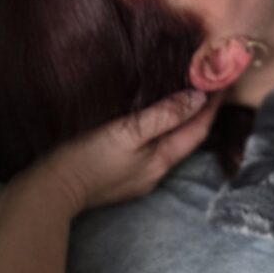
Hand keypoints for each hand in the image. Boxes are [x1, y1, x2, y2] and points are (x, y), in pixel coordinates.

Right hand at [29, 89, 220, 214]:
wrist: (50, 191)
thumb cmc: (86, 159)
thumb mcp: (126, 132)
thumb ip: (163, 116)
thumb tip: (198, 98)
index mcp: (160, 161)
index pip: (197, 130)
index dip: (212, 106)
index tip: (223, 80)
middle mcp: (155, 172)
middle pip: (186, 139)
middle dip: (200, 112)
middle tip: (208, 83)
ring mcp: (138, 176)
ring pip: (169, 144)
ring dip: (180, 121)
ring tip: (185, 95)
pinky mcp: (121, 175)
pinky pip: (151, 148)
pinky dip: (160, 130)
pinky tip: (152, 118)